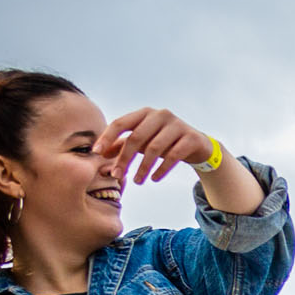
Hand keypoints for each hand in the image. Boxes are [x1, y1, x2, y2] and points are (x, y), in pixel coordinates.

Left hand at [97, 108, 219, 184]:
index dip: (107, 137)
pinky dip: (162, 169)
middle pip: (136, 137)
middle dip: (125, 158)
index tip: (96, 153)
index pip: (121, 123)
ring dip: (143, 167)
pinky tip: (154, 178)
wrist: (198, 145)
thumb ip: (122, 145)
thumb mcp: (143, 142)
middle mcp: (161, 115)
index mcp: (145, 113)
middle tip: (117, 175)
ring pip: (154, 148)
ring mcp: (178, 125)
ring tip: (138, 181)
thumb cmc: (165, 142)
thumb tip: (100, 153)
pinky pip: (173, 156)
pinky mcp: (191, 138)